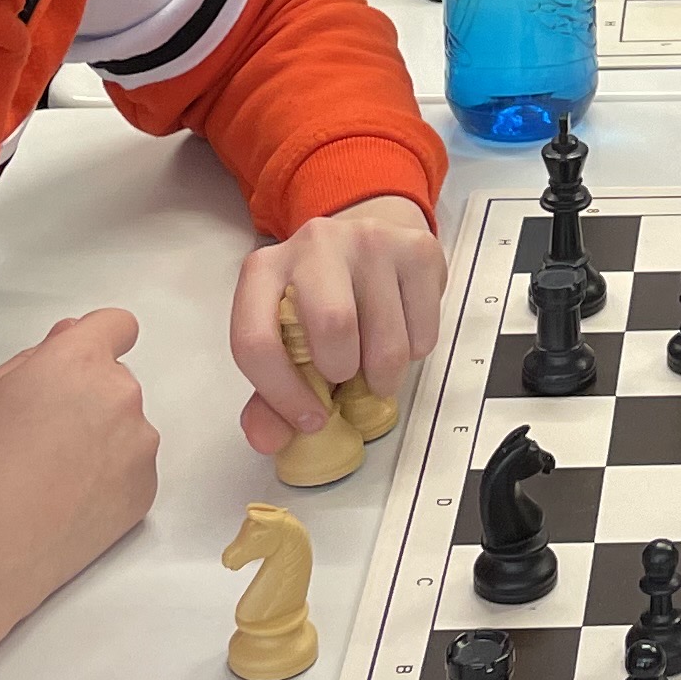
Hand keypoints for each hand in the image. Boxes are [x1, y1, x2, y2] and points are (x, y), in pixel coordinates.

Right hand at [0, 307, 160, 679]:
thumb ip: (28, 361)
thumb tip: (62, 343)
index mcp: (77, 361)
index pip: (116, 325)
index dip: (96, 341)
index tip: (78, 364)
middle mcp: (120, 396)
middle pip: (114, 382)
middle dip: (85, 398)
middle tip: (38, 437)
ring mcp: (139, 446)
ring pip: (124, 429)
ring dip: (99, 441)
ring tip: (47, 479)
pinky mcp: (145, 492)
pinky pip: (131, 471)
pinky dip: (107, 482)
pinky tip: (65, 504)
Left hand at [233, 196, 446, 455]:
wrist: (368, 244)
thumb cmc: (318, 303)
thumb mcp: (284, 342)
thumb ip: (269, 396)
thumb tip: (269, 439)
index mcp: (263, 270)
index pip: (256, 341)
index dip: (282, 395)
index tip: (310, 420)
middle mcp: (314, 242)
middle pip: (333, 325)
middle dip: (344, 372)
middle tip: (347, 378)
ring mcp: (369, 239)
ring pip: (387, 340)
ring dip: (384, 375)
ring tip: (374, 366)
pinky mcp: (417, 248)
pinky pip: (424, 331)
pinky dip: (414, 354)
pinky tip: (399, 333)